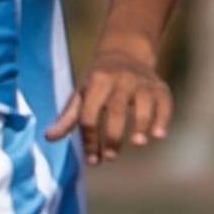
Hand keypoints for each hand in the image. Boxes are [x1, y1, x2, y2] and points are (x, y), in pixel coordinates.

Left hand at [45, 45, 172, 166]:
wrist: (125, 52)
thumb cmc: (98, 80)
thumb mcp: (81, 93)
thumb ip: (68, 117)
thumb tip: (49, 138)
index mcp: (97, 81)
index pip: (90, 114)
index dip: (89, 139)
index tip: (92, 160)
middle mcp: (120, 79)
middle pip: (116, 110)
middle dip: (113, 136)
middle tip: (110, 157)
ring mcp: (141, 82)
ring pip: (143, 104)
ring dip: (141, 125)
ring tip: (137, 143)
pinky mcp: (159, 86)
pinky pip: (164, 102)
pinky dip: (163, 119)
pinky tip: (158, 135)